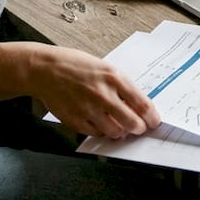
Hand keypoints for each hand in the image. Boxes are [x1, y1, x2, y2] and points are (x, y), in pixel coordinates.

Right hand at [30, 45, 160, 138]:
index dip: (152, 117)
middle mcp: (103, 94)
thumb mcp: (104, 68)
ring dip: (120, 131)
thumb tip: (138, 105)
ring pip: (115, 132)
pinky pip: (96, 134)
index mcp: (114, 78)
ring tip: (117, 125)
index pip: (143, 105)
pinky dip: (101, 131)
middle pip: (132, 123)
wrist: (45, 69)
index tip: (154, 121)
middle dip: (139, 128)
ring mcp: (89, 109)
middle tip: (138, 127)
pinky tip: (99, 122)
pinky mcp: (76, 120)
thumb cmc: (74, 65)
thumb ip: (121, 86)